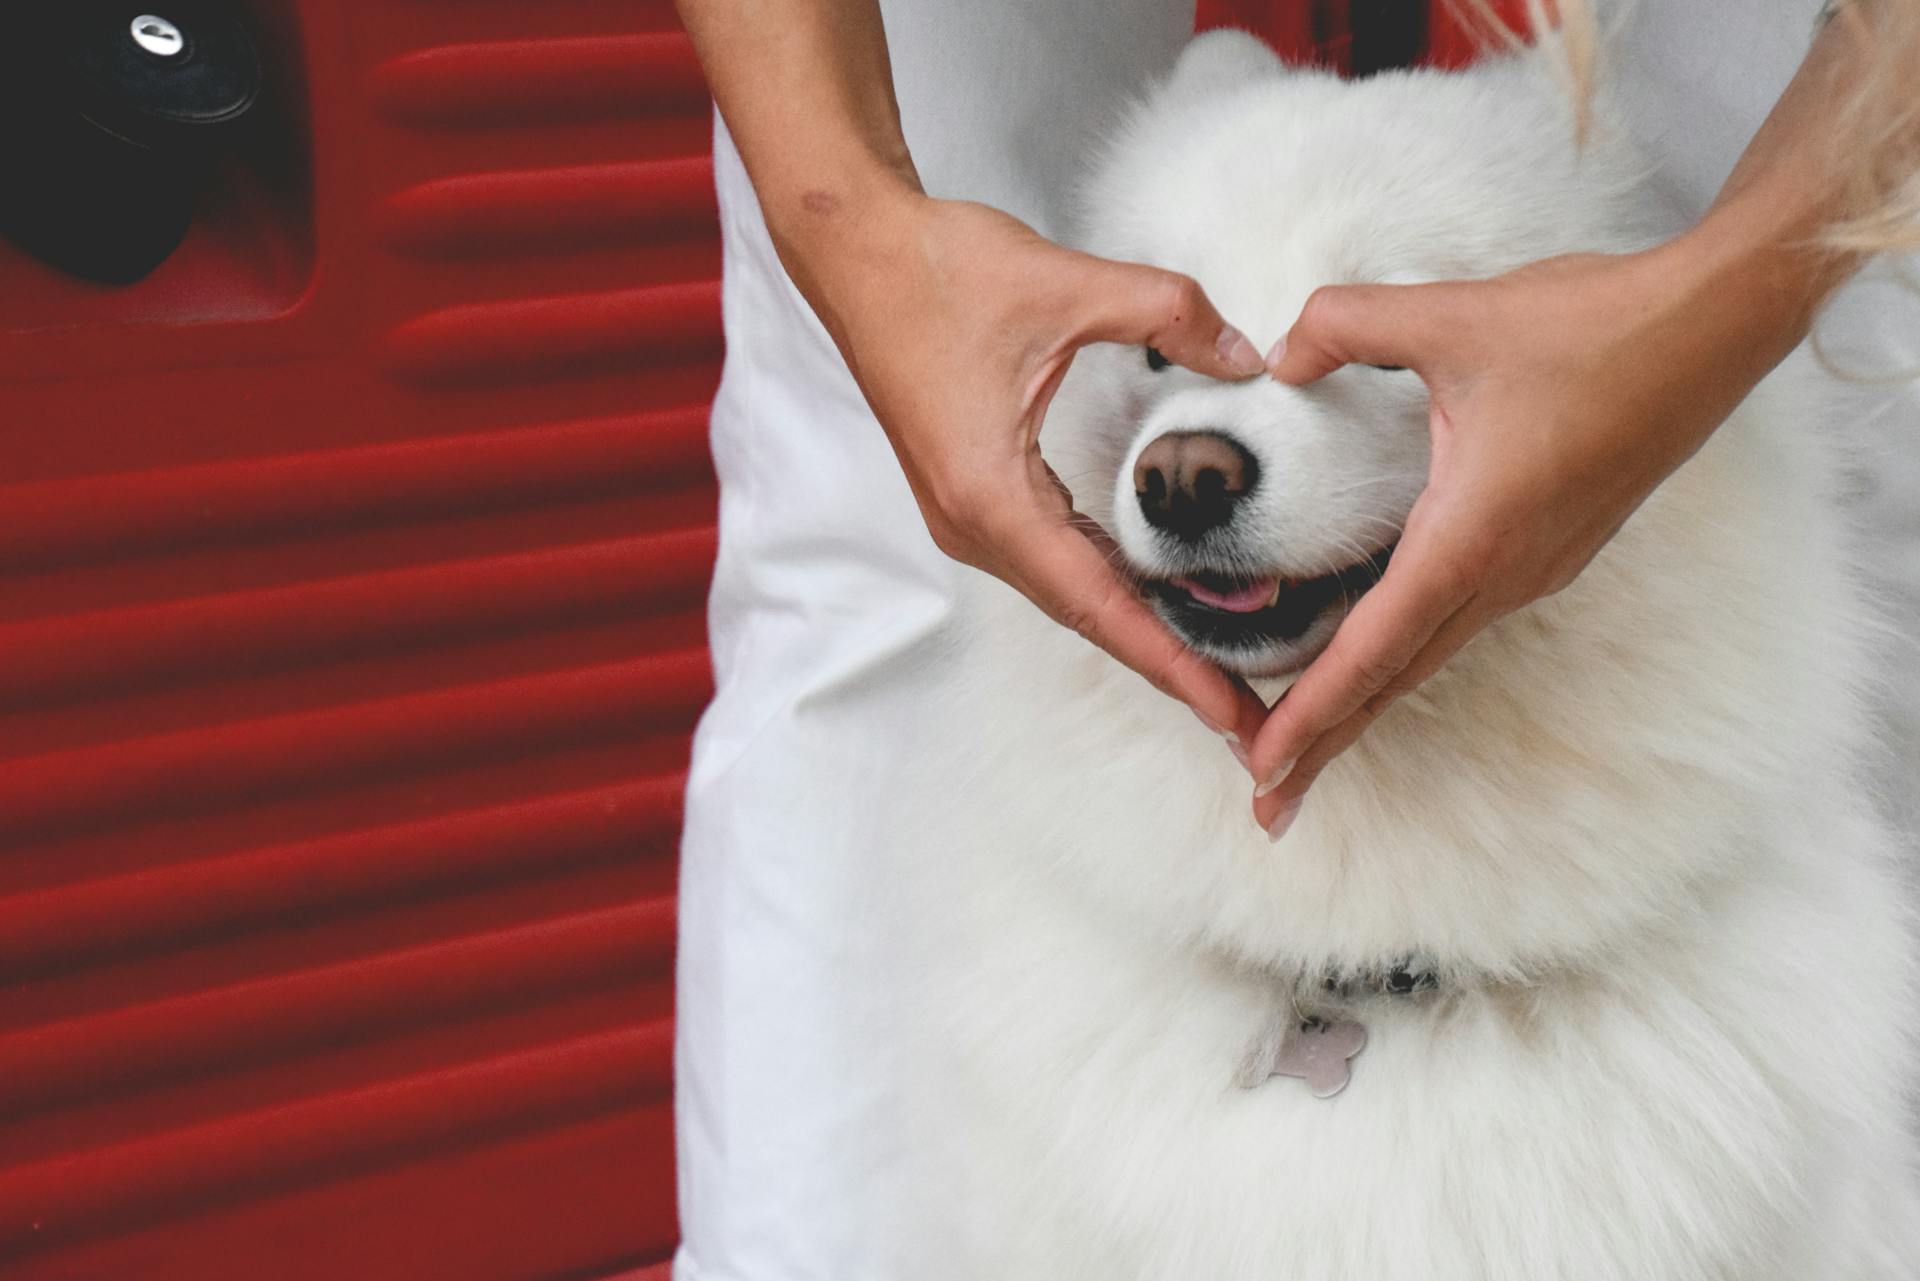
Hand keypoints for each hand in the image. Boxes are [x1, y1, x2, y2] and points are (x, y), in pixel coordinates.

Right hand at [804, 194, 1272, 750]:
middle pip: (1087, 617)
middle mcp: (973, 524)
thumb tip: (1247, 358)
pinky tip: (1152, 594)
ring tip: (1214, 670)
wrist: (856, 250)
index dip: (1171, 663)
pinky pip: (1048, 559)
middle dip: (1169, 666)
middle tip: (1248, 716)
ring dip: (1137, 631)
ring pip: (1067, 593)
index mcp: (992, 496)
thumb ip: (1170, 315)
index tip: (1228, 713)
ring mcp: (965, 514)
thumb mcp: (1068, 283)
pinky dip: (1105, 585)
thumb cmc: (939, 269)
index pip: (1099, 604)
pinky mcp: (969, 493)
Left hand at [1245, 241, 1813, 835]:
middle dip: (1325, 742)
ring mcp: (1534, 567)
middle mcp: (1505, 572)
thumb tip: (1278, 355)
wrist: (1716, 326)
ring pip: (1429, 654)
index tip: (1263, 768)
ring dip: (1364, 703)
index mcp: (1472, 537)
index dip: (1311, 713)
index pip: (1371, 648)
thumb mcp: (1452, 315)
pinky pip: (1460, 620)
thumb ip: (1345, 326)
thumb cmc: (1596, 326)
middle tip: (1269, 805)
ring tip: (1307, 748)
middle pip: (1394, 679)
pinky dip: (1403, 655)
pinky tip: (1375, 656)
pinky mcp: (1552, 548)